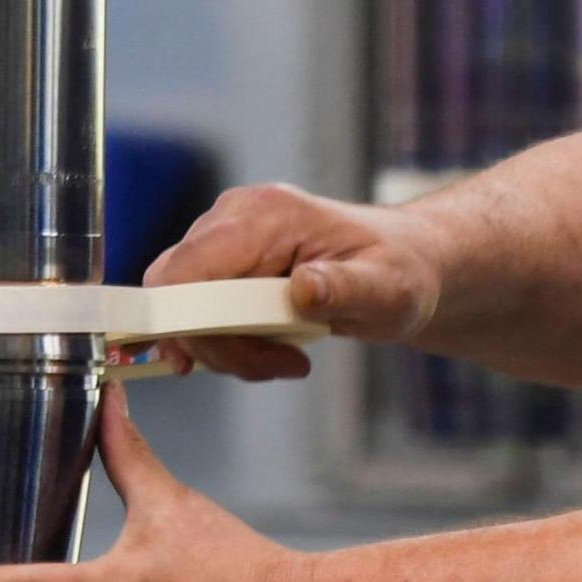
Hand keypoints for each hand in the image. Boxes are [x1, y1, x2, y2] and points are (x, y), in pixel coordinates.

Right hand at [136, 180, 441, 378]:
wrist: (406, 263)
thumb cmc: (400, 273)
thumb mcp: (388, 290)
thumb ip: (344, 289)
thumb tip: (302, 287)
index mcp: (265, 215)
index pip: (185, 268)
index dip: (182, 320)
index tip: (221, 362)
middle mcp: (233, 215)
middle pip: (174, 291)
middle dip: (214, 342)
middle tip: (276, 366)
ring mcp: (224, 234)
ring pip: (181, 304)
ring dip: (225, 346)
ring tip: (286, 360)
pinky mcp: (224, 257)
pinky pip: (196, 306)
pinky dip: (224, 338)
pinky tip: (263, 351)